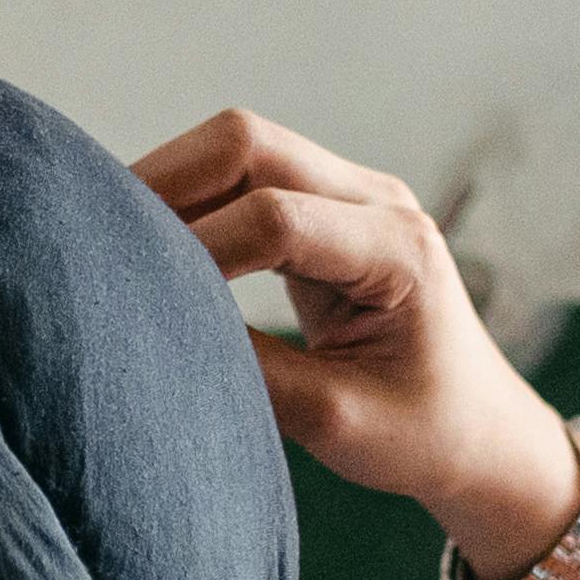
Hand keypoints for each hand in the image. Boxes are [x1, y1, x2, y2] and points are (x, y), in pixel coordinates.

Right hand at [131, 113, 579, 572]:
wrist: (481, 434)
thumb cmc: (425, 436)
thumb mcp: (338, 423)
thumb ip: (253, 373)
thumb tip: (160, 334)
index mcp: (399, 249)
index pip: (274, 219)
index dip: (194, 252)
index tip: (137, 301)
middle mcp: (377, 200)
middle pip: (246, 143)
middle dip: (164, 183)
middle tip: (97, 241)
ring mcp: (351, 195)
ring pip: (237, 148)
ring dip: (171, 187)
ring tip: (113, 245)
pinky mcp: (324, 210)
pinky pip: (242, 178)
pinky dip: (190, 204)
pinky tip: (148, 248)